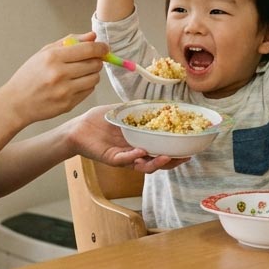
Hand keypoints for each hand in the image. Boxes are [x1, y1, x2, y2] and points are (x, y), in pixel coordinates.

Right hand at [0, 32, 106, 126]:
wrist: (17, 102)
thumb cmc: (30, 75)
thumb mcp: (44, 53)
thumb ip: (70, 42)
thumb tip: (93, 36)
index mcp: (53, 57)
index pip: (88, 49)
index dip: (101, 48)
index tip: (104, 48)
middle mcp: (60, 74)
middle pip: (95, 64)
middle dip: (96, 60)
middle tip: (90, 60)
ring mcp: (65, 91)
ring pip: (94, 78)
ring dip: (92, 74)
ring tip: (81, 73)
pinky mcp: (68, 104)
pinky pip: (88, 91)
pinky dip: (86, 86)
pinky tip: (75, 84)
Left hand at [69, 104, 187, 171]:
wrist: (78, 127)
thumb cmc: (99, 120)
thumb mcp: (122, 111)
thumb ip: (138, 109)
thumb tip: (156, 102)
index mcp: (140, 142)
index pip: (161, 150)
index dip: (175, 151)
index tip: (189, 148)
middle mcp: (134, 153)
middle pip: (157, 162)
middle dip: (172, 161)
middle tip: (184, 157)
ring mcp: (124, 158)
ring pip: (144, 166)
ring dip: (156, 162)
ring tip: (166, 156)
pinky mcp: (111, 159)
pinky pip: (125, 161)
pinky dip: (134, 157)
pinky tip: (141, 152)